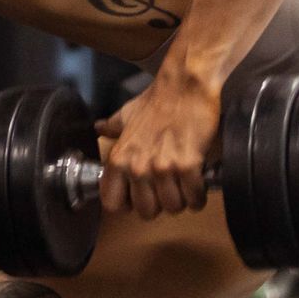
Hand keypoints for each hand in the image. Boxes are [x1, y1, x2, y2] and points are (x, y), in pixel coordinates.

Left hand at [94, 69, 220, 220]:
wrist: (186, 85)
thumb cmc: (159, 100)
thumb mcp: (128, 114)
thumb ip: (113, 126)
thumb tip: (99, 128)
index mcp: (120, 158)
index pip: (113, 203)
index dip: (128, 205)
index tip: (140, 197)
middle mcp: (137, 167)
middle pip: (147, 212)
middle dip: (160, 205)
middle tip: (168, 192)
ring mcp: (163, 168)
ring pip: (173, 207)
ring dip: (182, 201)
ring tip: (185, 187)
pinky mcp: (188, 165)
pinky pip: (194, 197)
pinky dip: (199, 196)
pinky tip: (199, 184)